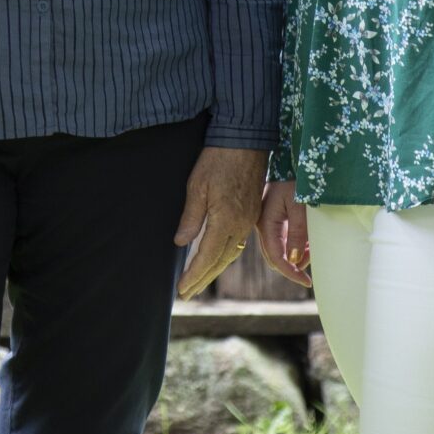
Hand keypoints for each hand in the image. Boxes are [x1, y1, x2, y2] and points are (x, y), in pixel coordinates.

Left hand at [174, 146, 266, 298]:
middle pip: (220, 261)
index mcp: (226, 220)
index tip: (182, 288)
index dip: (194, 275)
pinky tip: (216, 259)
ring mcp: (248, 220)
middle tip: (187, 294)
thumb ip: (191, 217)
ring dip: (214, 270)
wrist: (245, 140)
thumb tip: (182, 242)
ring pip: (231, 254)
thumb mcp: (197, 186)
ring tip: (198, 282)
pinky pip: (238, 242)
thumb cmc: (218, 159)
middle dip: (203, 279)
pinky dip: (225, 256)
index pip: (207, 256)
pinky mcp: (251, 213)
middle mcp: (241, 224)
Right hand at [256, 180, 309, 288]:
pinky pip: (283, 240)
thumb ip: (297, 233)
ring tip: (313, 251)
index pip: (276, 256)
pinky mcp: (274, 220)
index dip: (290, 272)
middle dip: (293, 266)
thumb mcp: (299, 206)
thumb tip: (295, 260)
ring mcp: (268, 224)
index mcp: (266, 223)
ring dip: (296, 256)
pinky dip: (296, 246)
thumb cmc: (295, 179)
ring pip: (280, 250)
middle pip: (275, 257)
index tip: (306, 281)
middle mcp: (263, 226)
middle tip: (310, 272)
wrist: (289, 159)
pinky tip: (308, 243)